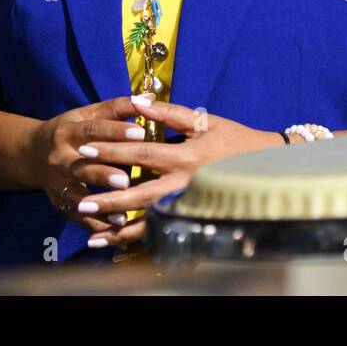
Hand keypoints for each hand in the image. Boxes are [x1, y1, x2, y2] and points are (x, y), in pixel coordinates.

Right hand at [27, 95, 159, 232]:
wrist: (32, 154)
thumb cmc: (70, 131)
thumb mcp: (87, 114)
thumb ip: (117, 108)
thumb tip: (149, 98)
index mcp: (68, 131)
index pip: (93, 130)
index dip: (116, 131)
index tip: (141, 133)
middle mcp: (60, 158)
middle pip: (82, 167)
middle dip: (103, 174)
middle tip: (127, 180)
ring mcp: (57, 183)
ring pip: (77, 196)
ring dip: (99, 205)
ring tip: (123, 212)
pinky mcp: (59, 203)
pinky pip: (78, 216)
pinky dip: (96, 222)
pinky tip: (116, 225)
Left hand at [78, 98, 281, 248]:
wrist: (266, 166)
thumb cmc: (234, 138)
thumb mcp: (204, 120)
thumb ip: (169, 113)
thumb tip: (138, 100)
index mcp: (185, 156)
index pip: (141, 152)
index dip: (112, 150)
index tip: (85, 150)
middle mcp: (185, 184)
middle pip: (139, 193)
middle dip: (108, 197)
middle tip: (80, 198)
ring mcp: (189, 204)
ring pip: (148, 220)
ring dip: (118, 228)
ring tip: (91, 229)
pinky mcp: (192, 217)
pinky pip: (162, 231)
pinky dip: (138, 239)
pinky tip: (116, 244)